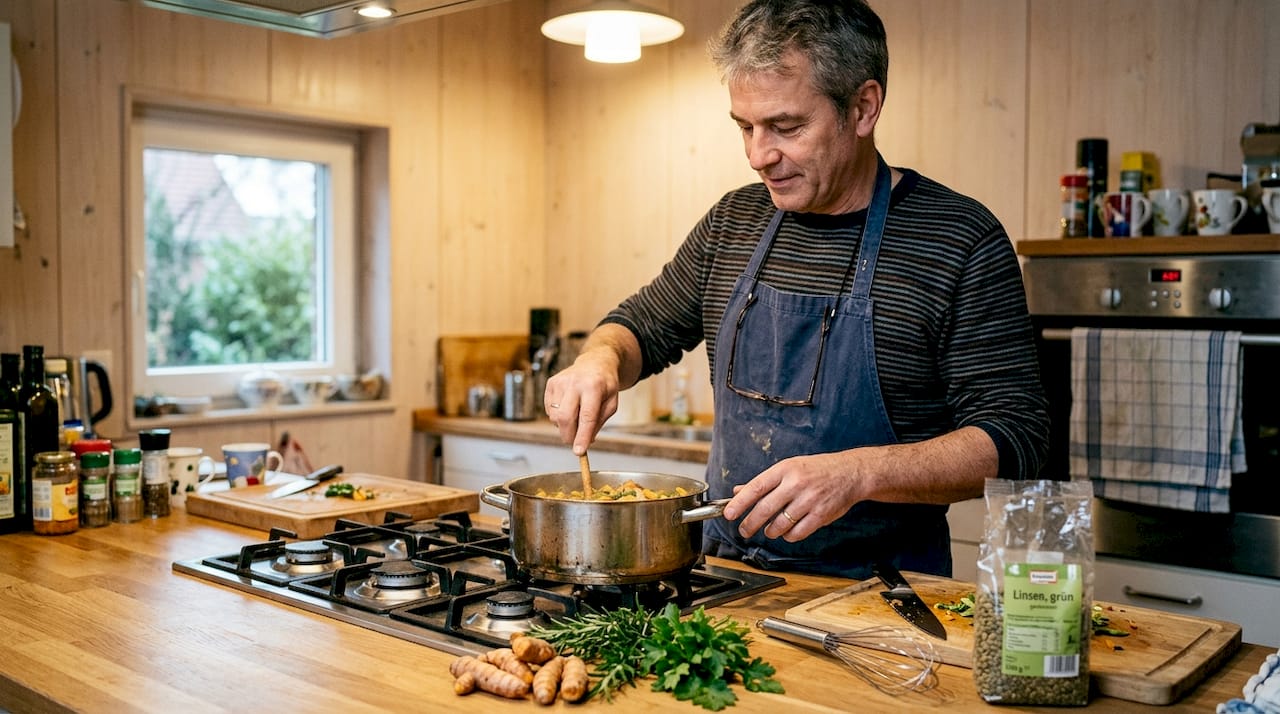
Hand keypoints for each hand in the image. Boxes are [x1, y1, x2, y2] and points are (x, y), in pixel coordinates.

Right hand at [543, 350, 620, 455]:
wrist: (595, 362)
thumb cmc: (605, 385)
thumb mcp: (611, 403)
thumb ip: (598, 423)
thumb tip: (584, 441)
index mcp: (594, 386)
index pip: (586, 416)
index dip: (582, 436)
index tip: (579, 452)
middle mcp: (574, 382)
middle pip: (565, 417)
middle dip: (569, 436)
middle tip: (575, 443)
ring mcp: (560, 381)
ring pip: (555, 416)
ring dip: (564, 426)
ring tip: (577, 416)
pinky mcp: (551, 383)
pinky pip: (549, 410)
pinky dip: (558, 417)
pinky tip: (569, 408)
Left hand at [722, 451, 867, 541]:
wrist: (850, 473)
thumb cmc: (817, 469)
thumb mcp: (789, 467)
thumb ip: (764, 481)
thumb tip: (738, 492)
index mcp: (785, 469)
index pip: (756, 487)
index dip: (739, 503)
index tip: (728, 514)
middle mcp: (796, 484)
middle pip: (765, 509)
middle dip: (750, 524)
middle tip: (744, 530)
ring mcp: (809, 500)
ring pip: (780, 524)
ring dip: (770, 531)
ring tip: (769, 530)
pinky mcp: (821, 515)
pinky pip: (797, 533)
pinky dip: (788, 536)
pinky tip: (787, 532)